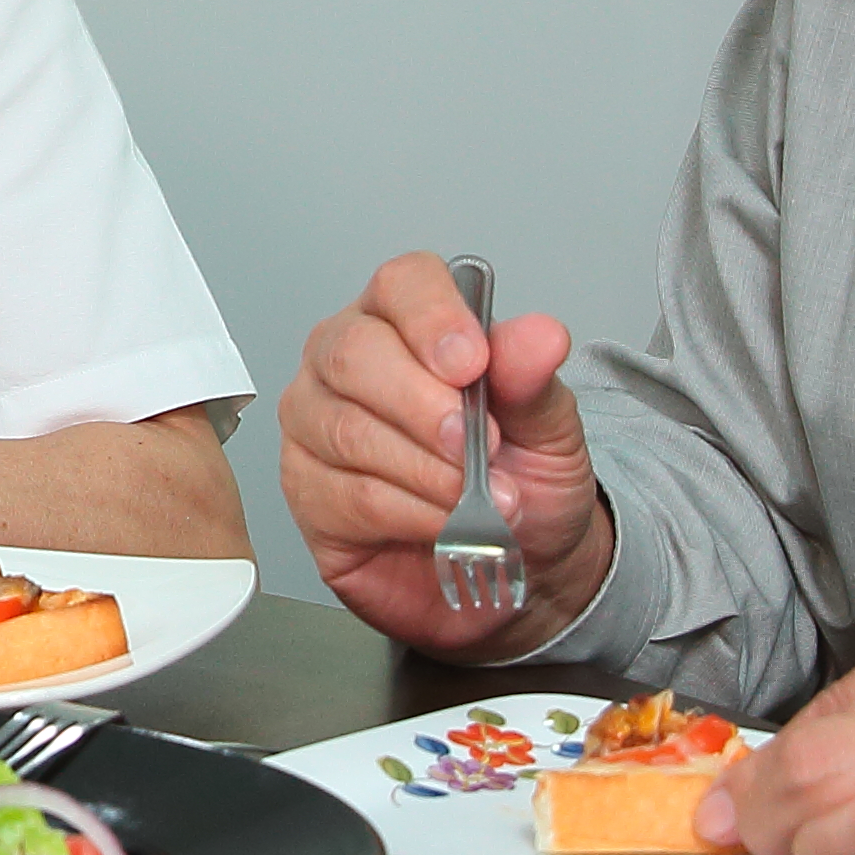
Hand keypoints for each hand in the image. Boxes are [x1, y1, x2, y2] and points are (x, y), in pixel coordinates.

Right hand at [274, 250, 605, 652]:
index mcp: (404, 322)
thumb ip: (533, 381)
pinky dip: (410, 514)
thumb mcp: (548, 430)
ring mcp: (315, 423)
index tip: (474, 364)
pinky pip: (347, 494)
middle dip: (424, 406)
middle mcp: (345, 361)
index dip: (432, 318)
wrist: (513, 569)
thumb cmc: (521, 481)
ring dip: (426, 471)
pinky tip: (443, 523)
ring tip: (480, 497)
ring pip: (347, 429)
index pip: (401, 285)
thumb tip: (542, 335)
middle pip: (353, 352)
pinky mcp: (306, 490)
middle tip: (478, 446)